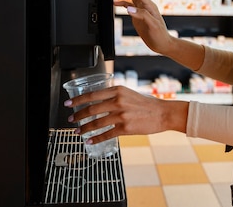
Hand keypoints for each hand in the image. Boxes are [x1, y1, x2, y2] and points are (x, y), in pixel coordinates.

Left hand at [63, 85, 188, 144]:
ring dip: (85, 129)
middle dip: (78, 116)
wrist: (163, 113)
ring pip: (97, 123)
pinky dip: (96, 138)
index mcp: (118, 90)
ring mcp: (122, 115)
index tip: (69, 104)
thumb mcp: (129, 93)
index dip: (78, 100)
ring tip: (78, 132)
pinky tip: (90, 140)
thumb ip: (115, 96)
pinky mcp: (126, 128)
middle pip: (91, 109)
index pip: (92, 94)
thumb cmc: (147, 104)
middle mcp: (118, 101)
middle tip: (71, 120)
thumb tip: (99, 101)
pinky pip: (107, 134)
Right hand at [113, 0, 175, 55]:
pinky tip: (116, 3)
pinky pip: (129, 6)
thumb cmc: (160, 36)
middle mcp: (145, 6)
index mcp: (149, 6)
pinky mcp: (139, 16)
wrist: (163, 44)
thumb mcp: (152, 25)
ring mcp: (142, 10)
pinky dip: (122, 2)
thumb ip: (142, 15)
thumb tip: (129, 8)